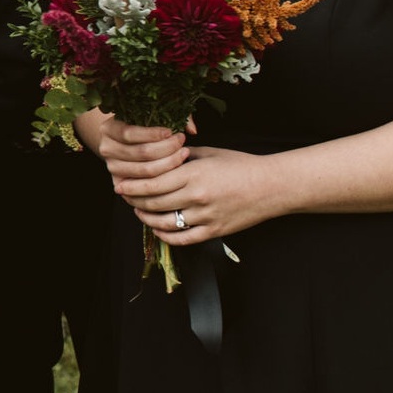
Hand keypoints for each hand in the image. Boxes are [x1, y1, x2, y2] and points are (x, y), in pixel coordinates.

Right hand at [93, 115, 192, 184]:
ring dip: (169, 163)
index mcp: (108, 129)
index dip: (153, 134)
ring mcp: (112, 167)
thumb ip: (172, 116)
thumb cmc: (141, 127)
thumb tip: (192, 130)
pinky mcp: (121, 183)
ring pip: (145, 170)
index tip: (172, 132)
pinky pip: (145, 184)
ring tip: (183, 154)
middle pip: (140, 153)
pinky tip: (177, 170)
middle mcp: (106, 148)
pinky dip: (163, 178)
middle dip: (166, 148)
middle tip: (182, 143)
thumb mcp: (150, 116)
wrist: (125, 144)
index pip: (130, 133)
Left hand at [113, 145, 286, 243]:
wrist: (273, 186)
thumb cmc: (243, 165)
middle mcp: (196, 196)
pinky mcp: (214, 231)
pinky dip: (165, 236)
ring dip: (146, 218)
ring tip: (138, 211)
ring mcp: (205, 216)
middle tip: (123, 196)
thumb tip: (163, 157)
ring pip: (164, 222)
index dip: (132, 185)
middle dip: (133, 200)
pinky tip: (157, 229)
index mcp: (193, 174)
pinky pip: (183, 239)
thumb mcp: (211, 154)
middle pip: (153, 202)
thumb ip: (184, 157)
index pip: (152, 183)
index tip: (119, 184)